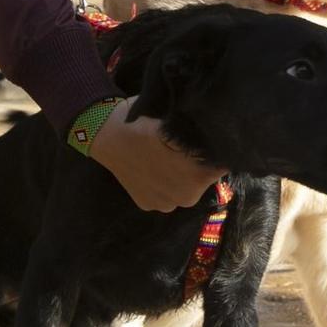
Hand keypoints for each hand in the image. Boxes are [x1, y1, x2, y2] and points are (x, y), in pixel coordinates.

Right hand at [86, 99, 225, 211]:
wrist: (106, 133)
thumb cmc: (146, 121)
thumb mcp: (179, 123)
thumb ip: (201, 137)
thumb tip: (219, 136)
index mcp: (198, 175)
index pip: (220, 165)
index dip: (217, 152)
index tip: (209, 141)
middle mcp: (186, 196)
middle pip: (202, 179)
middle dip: (198, 165)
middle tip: (183, 146)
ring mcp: (165, 204)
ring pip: (183, 189)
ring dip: (180, 177)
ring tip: (165, 156)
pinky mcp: (147, 205)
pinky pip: (163, 194)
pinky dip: (161, 183)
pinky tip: (151, 167)